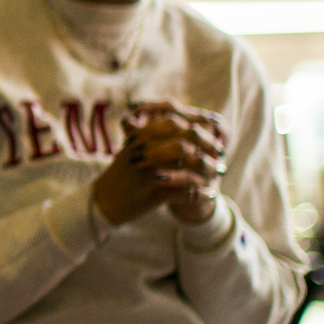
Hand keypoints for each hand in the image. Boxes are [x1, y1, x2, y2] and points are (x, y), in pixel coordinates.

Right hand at [93, 103, 228, 226]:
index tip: (214, 126)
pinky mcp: (155, 194)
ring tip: (219, 173)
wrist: (104, 202)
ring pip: (190, 167)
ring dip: (209, 171)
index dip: (197, 123)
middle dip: (207, 147)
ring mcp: (151, 172)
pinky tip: (210, 194)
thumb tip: (174, 120)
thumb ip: (147, 133)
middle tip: (220, 151)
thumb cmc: (118, 175)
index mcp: (141, 138)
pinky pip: (187, 191)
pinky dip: (201, 193)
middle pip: (186, 143)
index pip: (175, 122)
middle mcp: (147, 152)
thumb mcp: (128, 149)